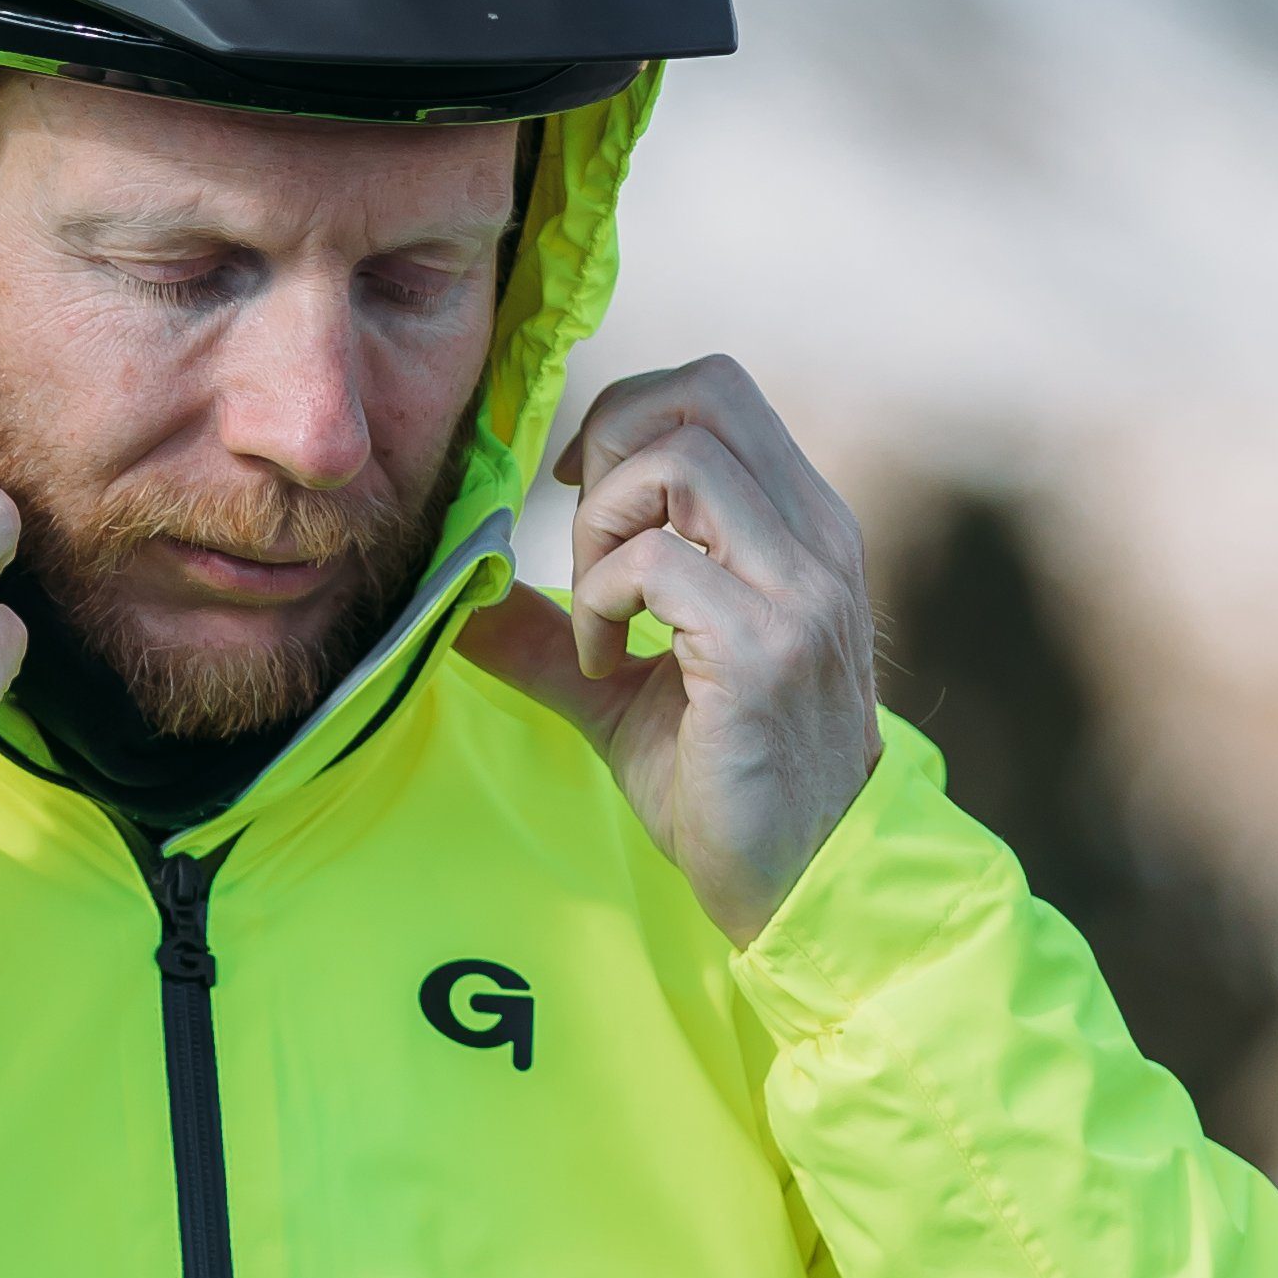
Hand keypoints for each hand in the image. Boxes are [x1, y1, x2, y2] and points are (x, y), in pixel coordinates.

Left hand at [459, 353, 878, 946]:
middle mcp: (815, 542)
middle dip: (609, 448)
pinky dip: (600, 603)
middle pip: (701, 395)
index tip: (583, 493)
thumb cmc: (726, 785)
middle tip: (584, 545)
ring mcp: (798, 592)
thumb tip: (461, 588)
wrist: (800, 886)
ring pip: (677, 464)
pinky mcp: (765, 649)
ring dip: (602, 530)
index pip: (716, 391)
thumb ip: (555, 627)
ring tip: (596, 616)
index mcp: (801, 528)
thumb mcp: (628, 690)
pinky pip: (657, 565)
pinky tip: (602, 667)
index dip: (628, 416)